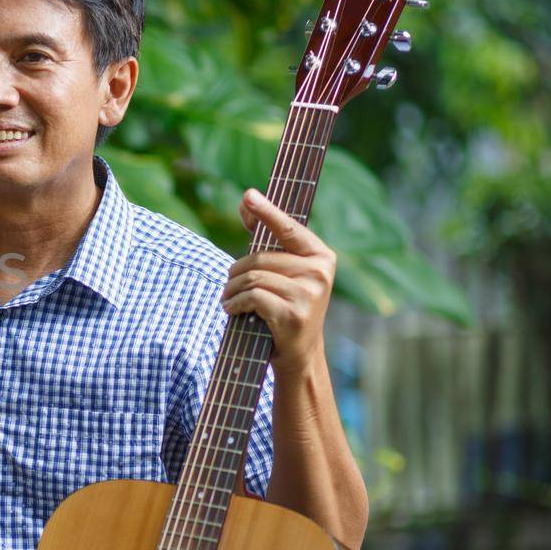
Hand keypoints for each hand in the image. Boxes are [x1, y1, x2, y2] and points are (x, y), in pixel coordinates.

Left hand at [223, 189, 335, 372]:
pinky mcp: (294, 314)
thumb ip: (268, 239)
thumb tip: (245, 200)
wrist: (299, 354)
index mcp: (320, 255)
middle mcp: (319, 272)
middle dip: (235, 273)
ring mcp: (309, 294)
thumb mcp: (282, 272)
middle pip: (259, 258)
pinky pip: (251, 297)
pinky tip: (233, 310)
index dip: (266, 211)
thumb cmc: (284, 306)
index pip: (288, 228)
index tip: (248, 195)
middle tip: (230, 287)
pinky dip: (234, 303)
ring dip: (231, 290)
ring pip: (252, 278)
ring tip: (230, 300)